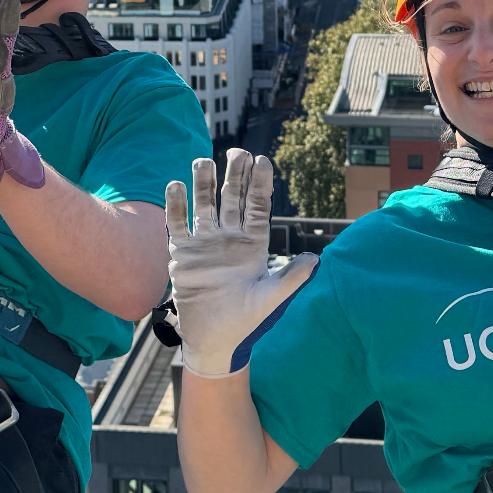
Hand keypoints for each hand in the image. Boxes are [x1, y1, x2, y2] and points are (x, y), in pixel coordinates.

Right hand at [165, 149, 318, 377]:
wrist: (215, 339)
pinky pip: (178, 223)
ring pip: (204, 204)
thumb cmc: (246, 321)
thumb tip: (317, 258)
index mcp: (253, 244)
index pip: (257, 206)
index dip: (259, 183)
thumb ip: (292, 278)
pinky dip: (176, 205)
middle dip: (234, 174)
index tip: (262, 160)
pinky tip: (176, 184)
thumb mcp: (272, 298)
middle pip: (232, 198)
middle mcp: (229, 238)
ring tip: (203, 160)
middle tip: (237, 152)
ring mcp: (204, 243)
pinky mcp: (182, 253)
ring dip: (203, 183)